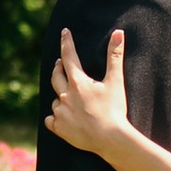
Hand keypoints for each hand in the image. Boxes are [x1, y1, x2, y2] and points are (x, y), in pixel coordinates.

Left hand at [48, 25, 131, 156]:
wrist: (109, 138)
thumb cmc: (114, 109)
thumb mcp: (115, 81)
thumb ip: (115, 56)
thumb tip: (119, 33)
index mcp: (77, 82)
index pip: (68, 56)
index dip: (66, 42)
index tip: (64, 32)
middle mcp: (64, 95)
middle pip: (56, 76)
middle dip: (58, 67)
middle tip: (60, 63)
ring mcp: (60, 112)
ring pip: (55, 100)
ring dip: (60, 95)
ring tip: (67, 96)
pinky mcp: (59, 128)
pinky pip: (51, 120)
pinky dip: (55, 117)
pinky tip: (60, 117)